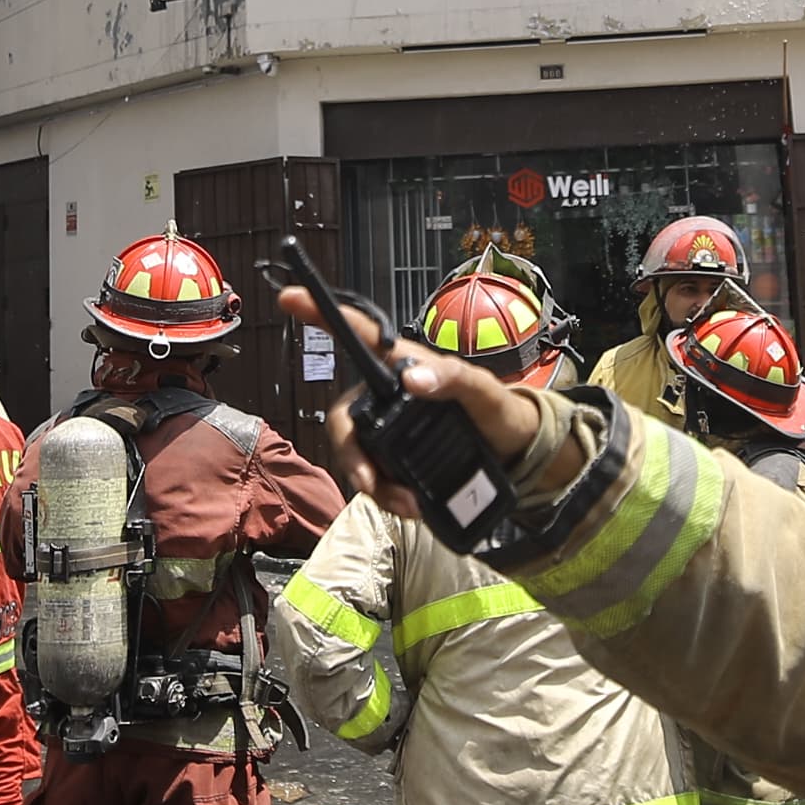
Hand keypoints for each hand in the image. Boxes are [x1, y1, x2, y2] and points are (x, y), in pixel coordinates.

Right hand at [269, 286, 541, 526]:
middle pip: (344, 419)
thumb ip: (452, 378)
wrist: (515, 453)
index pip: (359, 334)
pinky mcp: (395, 460)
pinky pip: (375, 479)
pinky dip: (388, 497)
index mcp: (402, 364)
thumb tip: (412, 378)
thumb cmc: (497, 409)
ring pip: (357, 456)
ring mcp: (387, 430)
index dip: (322, 314)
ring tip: (409, 505)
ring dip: (375, 485)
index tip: (289, 297)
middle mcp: (385, 395)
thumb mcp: (483, 390)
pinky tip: (411, 507)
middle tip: (370, 482)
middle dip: (352, 454)